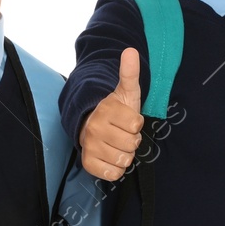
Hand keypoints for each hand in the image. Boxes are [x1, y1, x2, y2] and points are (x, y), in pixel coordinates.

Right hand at [79, 47, 143, 181]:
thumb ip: (130, 73)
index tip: (127, 120)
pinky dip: (116, 169)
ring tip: (117, 145)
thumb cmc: (116, 111)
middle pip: (131, 144)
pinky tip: (111, 157)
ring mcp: (89, 147)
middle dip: (132, 141)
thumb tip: (130, 51)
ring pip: (124, 160)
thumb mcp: (126, 92)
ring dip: (125, 155)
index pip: (136, 124)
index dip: (136, 123)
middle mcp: (94, 128)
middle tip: (122, 133)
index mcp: (105, 110)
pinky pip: (114, 174)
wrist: (93, 126)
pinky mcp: (88, 164)